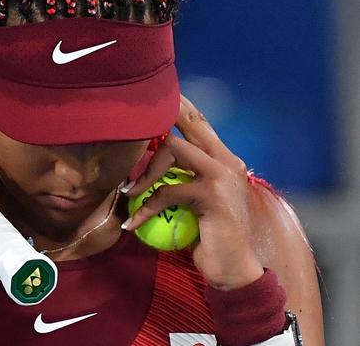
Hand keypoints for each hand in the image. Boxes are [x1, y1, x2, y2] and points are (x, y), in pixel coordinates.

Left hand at [124, 95, 263, 290]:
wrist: (235, 269)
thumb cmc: (212, 235)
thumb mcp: (199, 200)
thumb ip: (187, 177)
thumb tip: (156, 161)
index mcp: (226, 161)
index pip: (202, 124)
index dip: (182, 108)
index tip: (163, 97)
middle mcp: (228, 162)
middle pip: (192, 124)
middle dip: (165, 114)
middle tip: (141, 111)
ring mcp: (223, 176)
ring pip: (175, 149)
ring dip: (147, 170)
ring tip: (131, 191)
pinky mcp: (213, 195)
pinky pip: (167, 190)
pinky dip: (146, 205)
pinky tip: (133, 222)